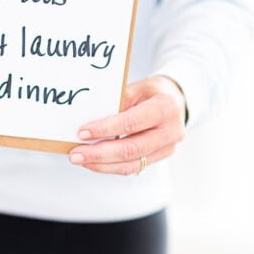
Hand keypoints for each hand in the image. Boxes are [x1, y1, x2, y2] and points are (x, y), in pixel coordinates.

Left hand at [68, 75, 186, 175]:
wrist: (177, 101)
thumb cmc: (153, 91)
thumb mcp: (139, 86)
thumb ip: (120, 100)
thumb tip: (91, 115)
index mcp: (165, 108)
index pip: (131, 123)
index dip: (106, 129)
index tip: (82, 132)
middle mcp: (170, 132)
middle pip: (131, 149)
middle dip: (99, 154)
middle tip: (75, 154)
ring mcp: (167, 148)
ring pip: (131, 164)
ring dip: (102, 164)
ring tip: (80, 159)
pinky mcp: (160, 158)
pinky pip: (134, 167)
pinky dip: (111, 166)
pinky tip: (94, 162)